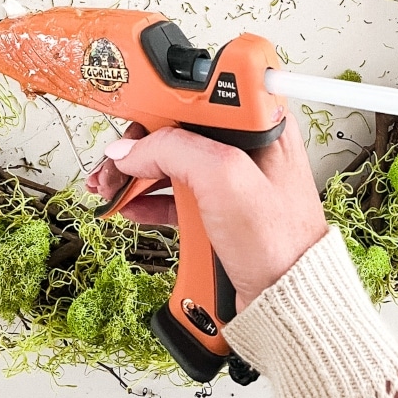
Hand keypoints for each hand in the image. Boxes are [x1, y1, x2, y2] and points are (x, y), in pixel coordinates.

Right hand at [85, 116, 328, 311]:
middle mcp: (246, 146)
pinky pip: (176, 193)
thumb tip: (132, 149)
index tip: (128, 109)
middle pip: (177, 129)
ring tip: (109, 187)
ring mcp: (232, 179)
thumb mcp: (225, 180)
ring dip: (135, 173)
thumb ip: (175, 151)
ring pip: (172, 162)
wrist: (288, 302)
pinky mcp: (221, 209)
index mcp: (258, 124)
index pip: (198, 95)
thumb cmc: (279, 242)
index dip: (159, 101)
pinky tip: (128, 204)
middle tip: (112, 163)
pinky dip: (148, 197)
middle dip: (138, 145)